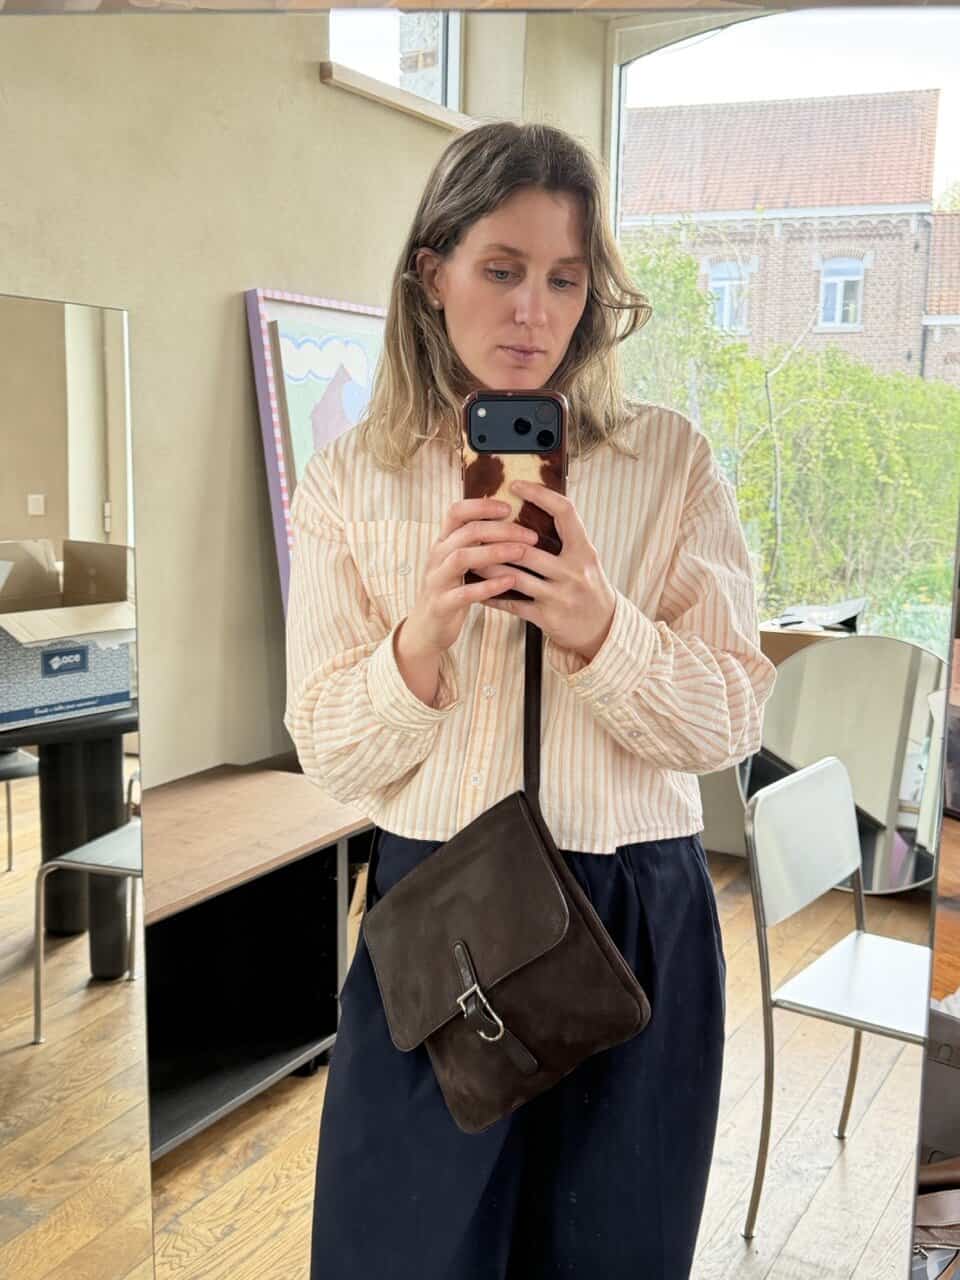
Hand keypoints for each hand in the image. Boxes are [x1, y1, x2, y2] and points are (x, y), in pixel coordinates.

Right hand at [399, 497, 539, 657]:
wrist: (426, 628)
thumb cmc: (452, 590)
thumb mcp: (459, 562)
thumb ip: (475, 543)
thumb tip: (511, 522)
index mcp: (443, 543)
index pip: (457, 512)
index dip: (482, 506)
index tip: (509, 508)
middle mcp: (437, 557)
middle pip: (467, 532)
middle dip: (501, 529)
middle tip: (530, 535)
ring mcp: (437, 581)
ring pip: (462, 558)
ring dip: (495, 552)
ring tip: (522, 552)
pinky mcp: (441, 605)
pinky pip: (465, 593)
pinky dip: (488, 586)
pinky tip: (510, 581)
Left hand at [476, 479, 616, 662]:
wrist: (604, 628)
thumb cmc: (589, 587)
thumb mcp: (586, 559)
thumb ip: (566, 539)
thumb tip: (536, 506)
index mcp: (584, 550)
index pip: (564, 512)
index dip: (540, 495)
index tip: (517, 485)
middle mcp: (574, 571)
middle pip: (527, 548)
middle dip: (497, 540)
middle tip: (475, 528)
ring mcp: (560, 596)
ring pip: (514, 577)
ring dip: (488, 567)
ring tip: (471, 556)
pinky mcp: (548, 617)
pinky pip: (513, 604)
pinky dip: (492, 595)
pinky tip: (477, 587)